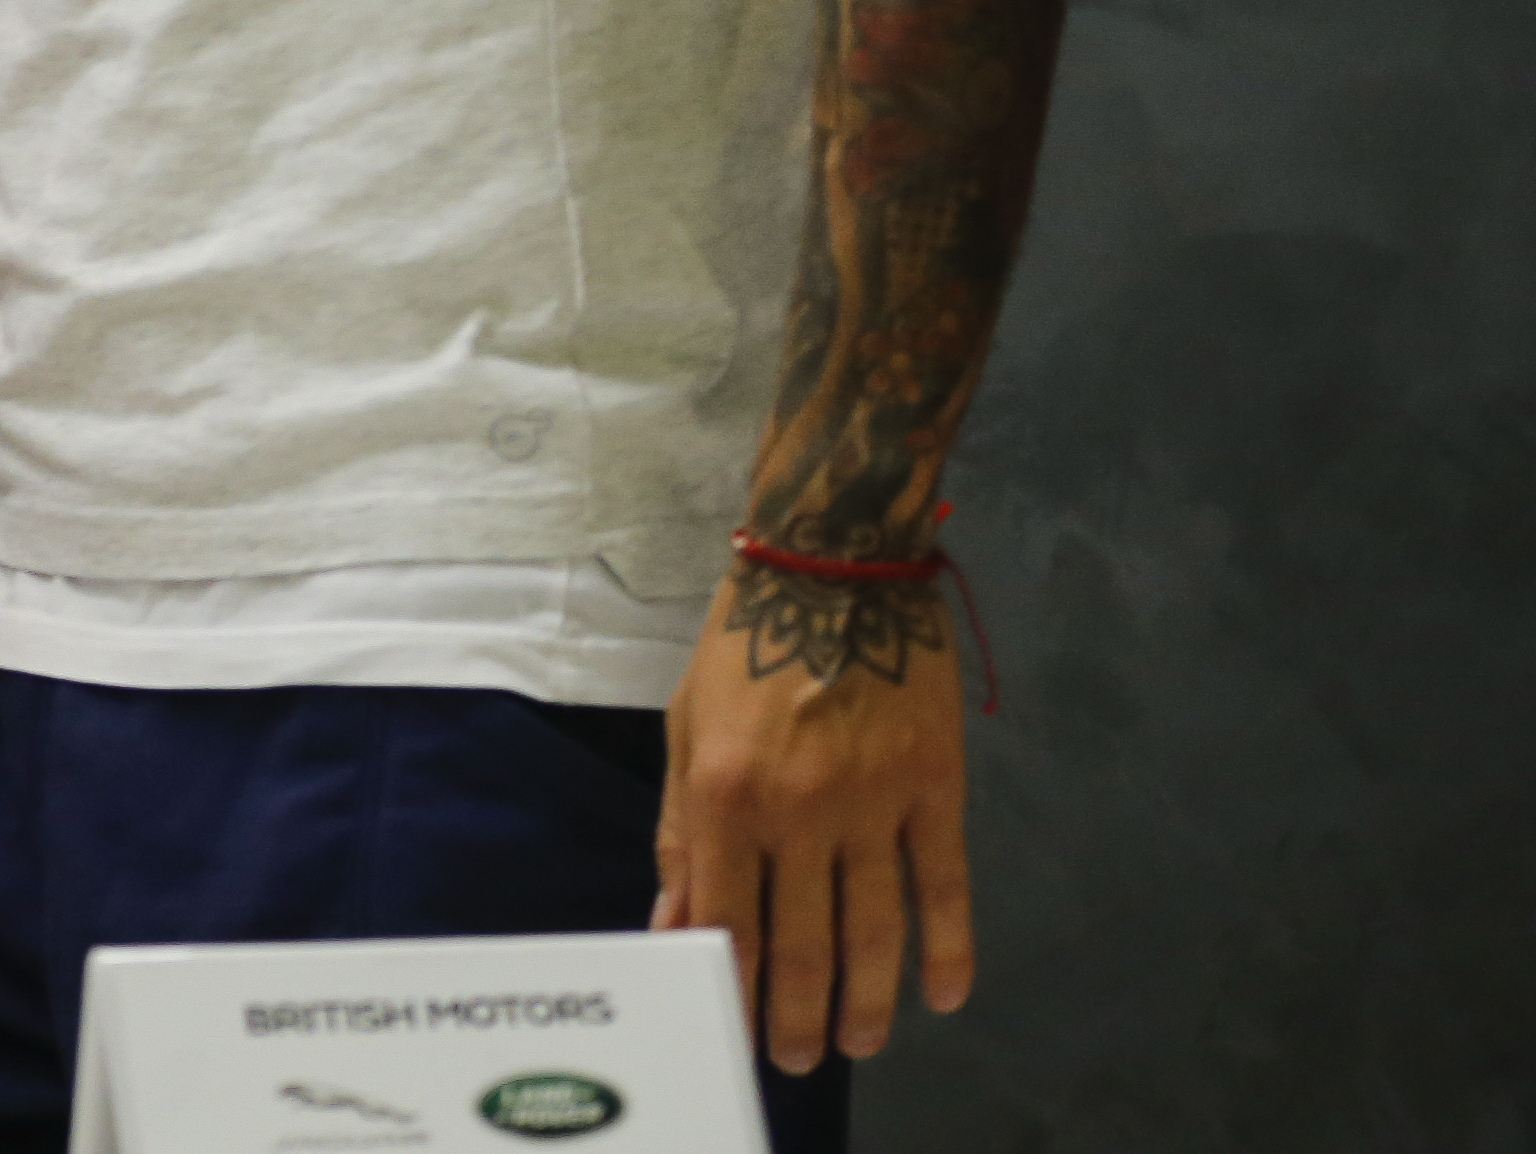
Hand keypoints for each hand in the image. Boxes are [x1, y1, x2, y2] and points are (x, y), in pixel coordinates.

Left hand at [652, 577, 975, 1072]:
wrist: (834, 565)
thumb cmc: (744, 645)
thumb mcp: (685, 729)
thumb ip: (681, 831)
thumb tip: (674, 921)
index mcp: (725, 793)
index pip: (724, 917)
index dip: (728, 983)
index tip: (731, 1027)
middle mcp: (798, 809)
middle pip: (800, 940)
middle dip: (796, 1013)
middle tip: (797, 1059)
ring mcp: (873, 802)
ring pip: (874, 929)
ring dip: (868, 999)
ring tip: (860, 1044)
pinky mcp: (935, 788)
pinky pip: (944, 885)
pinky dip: (948, 948)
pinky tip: (942, 995)